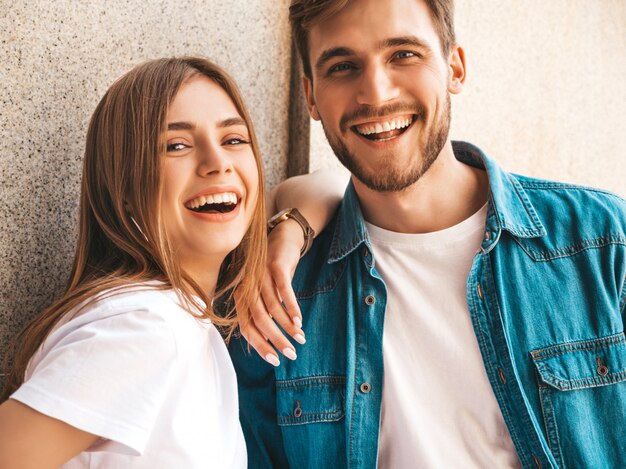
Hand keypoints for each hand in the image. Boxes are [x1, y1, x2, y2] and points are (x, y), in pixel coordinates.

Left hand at [240, 219, 305, 365]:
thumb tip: (266, 343)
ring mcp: (260, 276)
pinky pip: (283, 291)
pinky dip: (291, 307)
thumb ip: (264, 315)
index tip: (275, 360)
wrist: (282, 239)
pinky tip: (299, 320)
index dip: (259, 345)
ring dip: (287, 326)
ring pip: (272, 308)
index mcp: (242, 297)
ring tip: (300, 338)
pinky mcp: (275, 266)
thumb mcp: (266, 294)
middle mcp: (248, 287)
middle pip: (258, 320)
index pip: (246, 327)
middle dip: (275, 340)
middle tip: (291, 354)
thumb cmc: (273, 273)